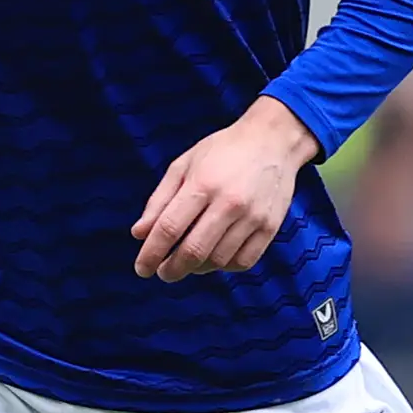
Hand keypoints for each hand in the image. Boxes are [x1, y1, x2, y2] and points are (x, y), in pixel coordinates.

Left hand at [133, 96, 320, 281]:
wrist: (272, 140)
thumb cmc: (222, 151)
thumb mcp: (183, 165)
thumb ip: (159, 201)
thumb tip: (139, 235)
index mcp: (202, 183)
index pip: (169, 228)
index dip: (151, 254)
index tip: (142, 269)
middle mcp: (229, 202)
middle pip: (193, 251)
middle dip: (172, 269)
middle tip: (163, 272)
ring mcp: (253, 217)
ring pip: (217, 261)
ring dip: (197, 268)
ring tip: (189, 260)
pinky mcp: (270, 227)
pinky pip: (243, 262)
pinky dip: (224, 267)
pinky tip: (215, 257)